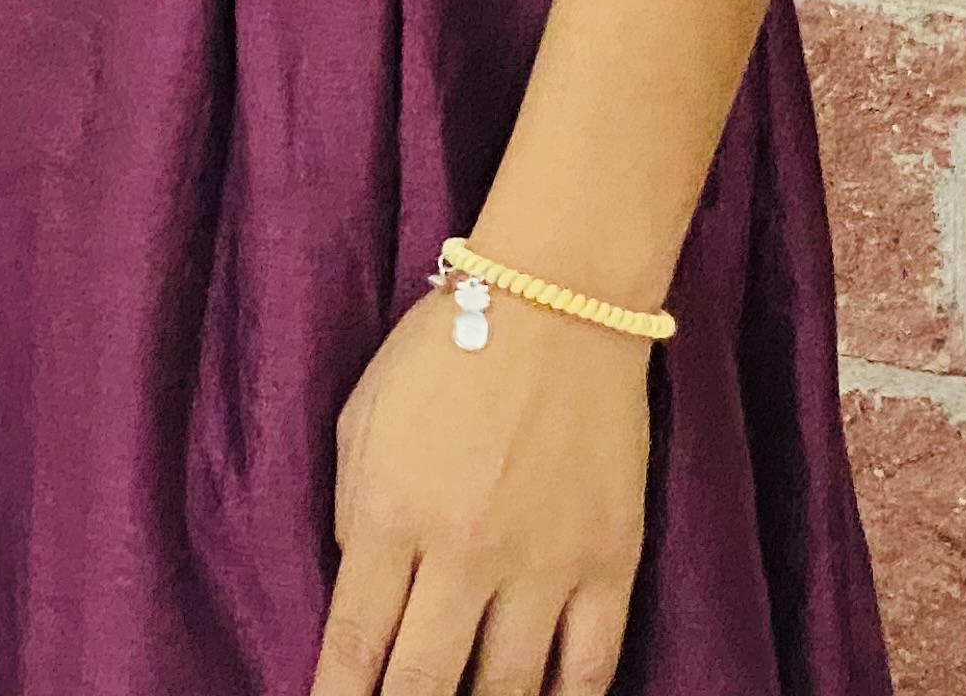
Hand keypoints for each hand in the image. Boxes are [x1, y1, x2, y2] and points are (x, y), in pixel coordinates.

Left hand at [310, 281, 651, 695]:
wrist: (554, 308)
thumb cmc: (442, 352)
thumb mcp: (362, 422)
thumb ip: (355, 513)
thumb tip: (361, 595)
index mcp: (389, 514)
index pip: (355, 641)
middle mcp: (463, 553)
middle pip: (426, 681)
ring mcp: (543, 565)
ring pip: (509, 688)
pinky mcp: (610, 565)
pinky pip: (589, 667)